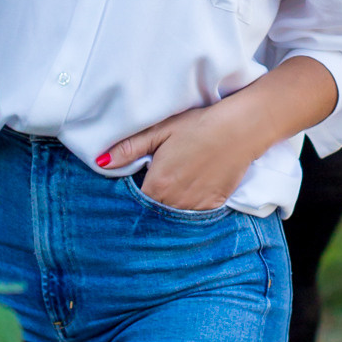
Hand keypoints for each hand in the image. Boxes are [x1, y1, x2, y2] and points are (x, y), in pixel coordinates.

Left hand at [97, 96, 259, 210]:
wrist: (240, 129)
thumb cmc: (198, 125)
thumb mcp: (160, 130)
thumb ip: (129, 148)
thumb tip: (100, 162)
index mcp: (158, 184)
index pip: (135, 202)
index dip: (130, 196)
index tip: (132, 187)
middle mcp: (175, 201)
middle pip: (153, 212)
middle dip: (148, 204)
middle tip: (152, 185)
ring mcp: (196, 206)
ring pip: (173, 216)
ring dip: (168, 207)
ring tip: (171, 186)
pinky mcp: (213, 205)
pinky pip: (194, 215)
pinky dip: (188, 206)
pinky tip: (189, 190)